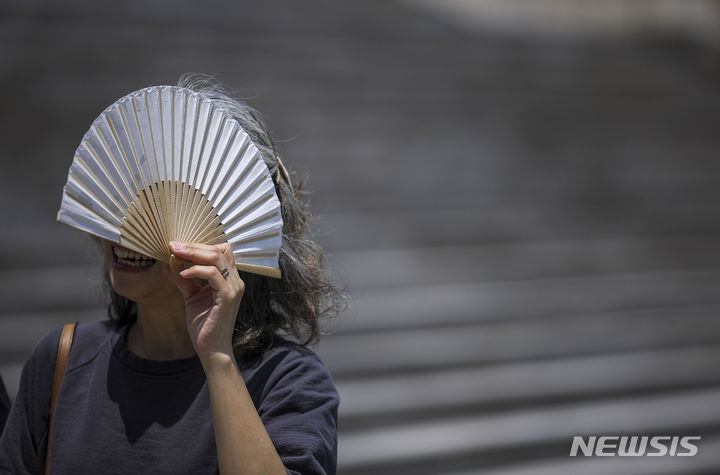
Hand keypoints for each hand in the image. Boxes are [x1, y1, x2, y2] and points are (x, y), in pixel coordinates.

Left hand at [167, 241, 243, 360]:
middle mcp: (235, 280)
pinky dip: (195, 270)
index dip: (199, 245)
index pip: (220, 250)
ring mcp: (233, 287)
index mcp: (229, 278)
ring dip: (193, 253)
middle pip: (219, 249)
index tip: (178, 246)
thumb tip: (170, 263)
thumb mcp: (191, 296)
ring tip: (175, 254)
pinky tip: (182, 273)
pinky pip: (212, 274)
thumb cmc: (203, 324)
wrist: (211, 348)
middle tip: (172, 245)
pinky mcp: (227, 296)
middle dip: (194, 245)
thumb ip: (185, 280)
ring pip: (216, 257)